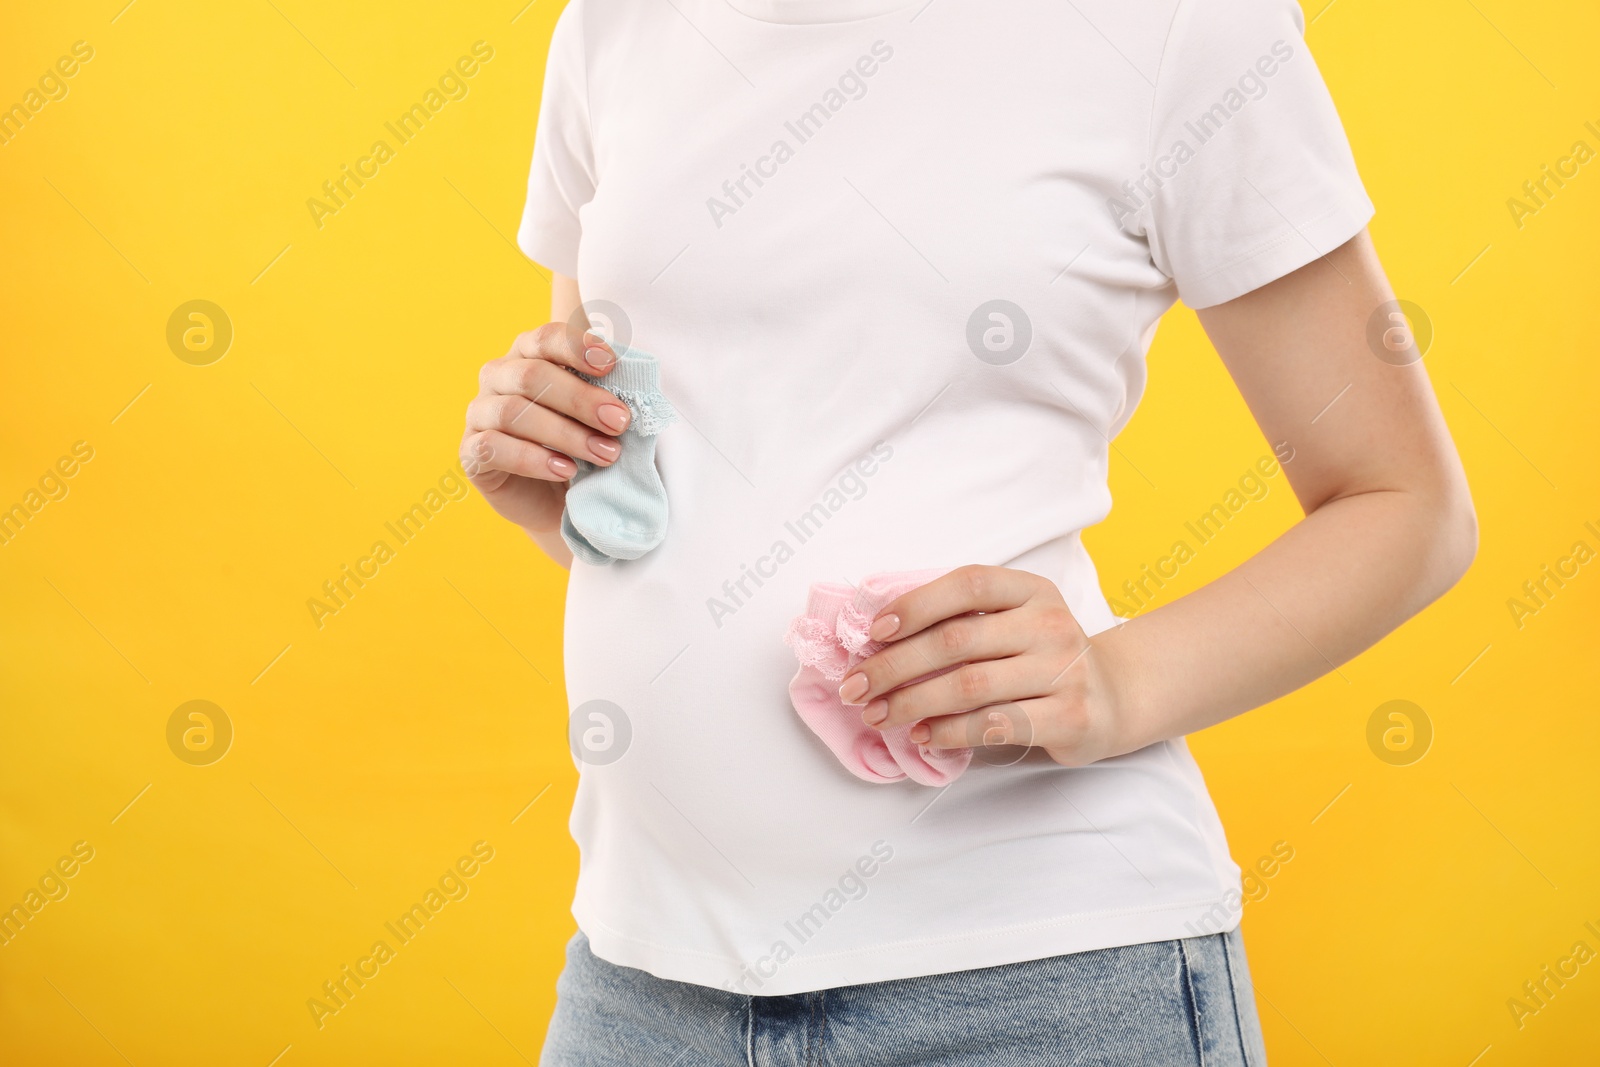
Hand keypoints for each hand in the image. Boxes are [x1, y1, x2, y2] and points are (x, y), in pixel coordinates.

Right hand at [460, 324, 633, 532]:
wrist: (559, 499)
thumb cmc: (583, 445)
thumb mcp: (600, 418)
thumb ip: (607, 396)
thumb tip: (630, 390)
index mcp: (528, 354)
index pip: (546, 338)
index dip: (577, 347)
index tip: (611, 365)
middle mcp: (498, 376)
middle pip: (532, 375)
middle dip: (581, 399)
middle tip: (620, 422)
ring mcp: (480, 413)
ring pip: (512, 412)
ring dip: (565, 434)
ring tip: (604, 454)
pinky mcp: (471, 452)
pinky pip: (492, 448)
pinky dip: (532, 458)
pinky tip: (564, 469)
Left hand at [836, 566, 1134, 766]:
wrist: (1114, 696)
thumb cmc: (1042, 656)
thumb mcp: (1015, 620)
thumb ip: (962, 618)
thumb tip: (879, 636)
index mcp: (1031, 590)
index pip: (968, 584)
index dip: (916, 604)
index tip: (874, 630)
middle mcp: (1050, 625)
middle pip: (957, 641)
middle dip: (894, 665)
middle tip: (855, 687)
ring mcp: (1064, 671)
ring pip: (970, 687)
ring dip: (912, 702)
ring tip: (878, 714)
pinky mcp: (1070, 717)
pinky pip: (995, 725)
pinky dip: (949, 731)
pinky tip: (922, 735)